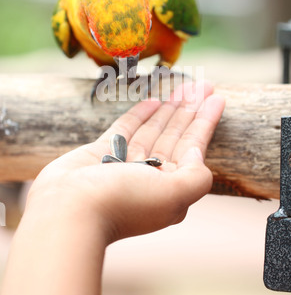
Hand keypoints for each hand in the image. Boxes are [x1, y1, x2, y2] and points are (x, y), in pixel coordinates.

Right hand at [26, 81, 224, 244]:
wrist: (70, 209)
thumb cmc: (123, 203)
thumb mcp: (173, 196)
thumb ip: (195, 176)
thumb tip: (196, 152)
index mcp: (170, 188)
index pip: (194, 147)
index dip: (206, 121)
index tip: (217, 98)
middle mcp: (151, 176)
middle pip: (175, 135)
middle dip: (190, 110)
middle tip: (203, 84)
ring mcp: (126, 164)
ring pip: (153, 130)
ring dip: (169, 108)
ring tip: (183, 87)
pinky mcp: (103, 154)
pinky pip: (126, 129)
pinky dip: (140, 115)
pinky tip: (153, 101)